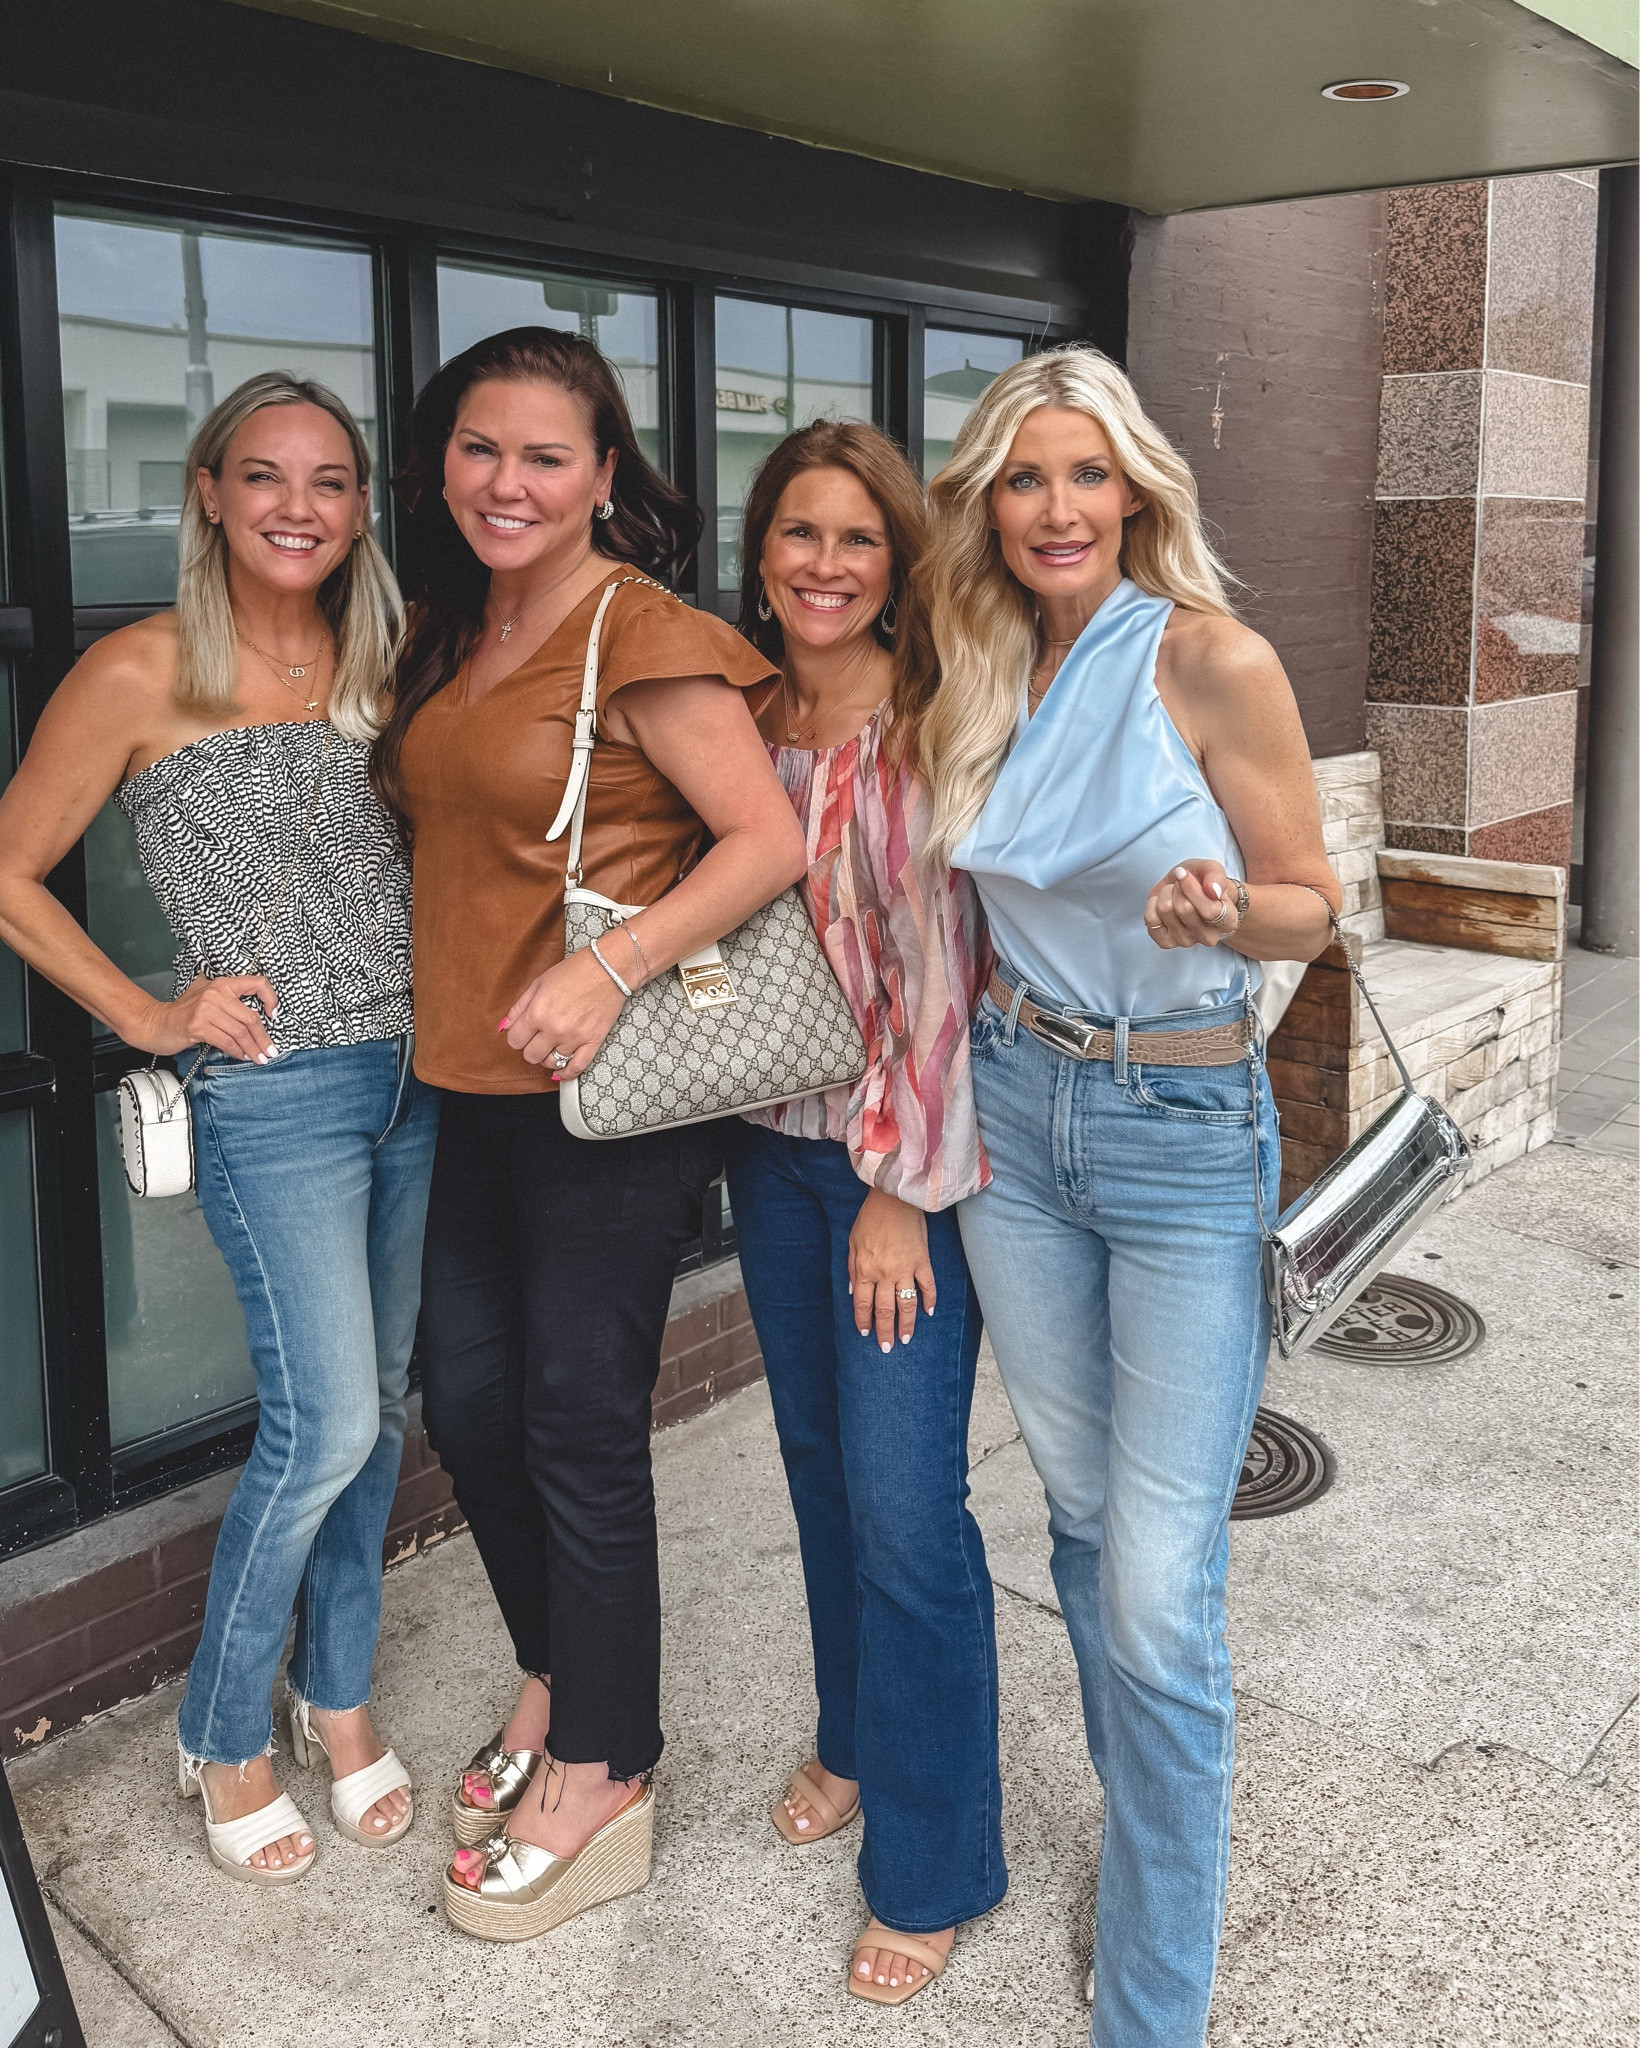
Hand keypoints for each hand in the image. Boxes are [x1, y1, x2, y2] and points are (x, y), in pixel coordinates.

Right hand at [136, 974, 279, 1061]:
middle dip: (263, 1037)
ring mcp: (206, 1009)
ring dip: (252, 1048)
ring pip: (240, 1032)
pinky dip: (237, 1052)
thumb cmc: (184, 1013)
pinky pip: (226, 1041)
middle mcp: (216, 993)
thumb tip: (260, 1016)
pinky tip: (242, 1056)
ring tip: (259, 1058)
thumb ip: (230, 1002)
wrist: (156, 1023)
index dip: (270, 998)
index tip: (274, 1015)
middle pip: (250, 1017)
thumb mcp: (208, 998)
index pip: (257, 983)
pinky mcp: (198, 1026)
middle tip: (270, 1050)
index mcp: (222, 984)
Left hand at [501, 946, 626, 1076]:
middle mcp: (554, 1029)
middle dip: (531, 1049)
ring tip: (552, 1047)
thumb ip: (519, 1007)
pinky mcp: (593, 1042)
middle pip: (531, 1056)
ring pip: (552, 1063)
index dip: (517, 1037)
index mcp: (537, 1012)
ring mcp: (574, 1038)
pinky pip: (577, 1067)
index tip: (523, 1033)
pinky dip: (567, 1073)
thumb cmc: (574, 971)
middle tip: (537, 1039)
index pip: (515, 1041)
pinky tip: (562, 1071)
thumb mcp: (539, 983)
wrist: (607, 969)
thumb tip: (504, 1027)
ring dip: (548, 1058)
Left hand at [848, 1188, 935, 1353]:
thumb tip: (851, 1291)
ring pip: (906, 1304)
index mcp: (864, 1269)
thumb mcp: (852, 1242)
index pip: (863, 1304)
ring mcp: (905, 1269)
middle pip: (885, 1310)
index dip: (864, 1321)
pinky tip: (929, 1312)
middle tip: (886, 1348)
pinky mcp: (922, 1261)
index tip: (866, 1334)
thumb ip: (852, 1269)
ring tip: (906, 1339)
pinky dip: (929, 1300)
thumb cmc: (870, 1218)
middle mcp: (884, 1273)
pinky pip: (927, 1286)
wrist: (893, 1197)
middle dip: (885, 1331)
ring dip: (907, 1324)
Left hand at [1144, 860, 1240, 949]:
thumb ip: (1216, 877)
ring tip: (1174, 892)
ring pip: (1166, 911)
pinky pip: (1151, 919)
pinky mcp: (1166, 942)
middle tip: (1181, 885)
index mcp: (1228, 921)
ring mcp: (1187, 942)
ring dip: (1166, 893)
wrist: (1191, 892)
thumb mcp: (1213, 870)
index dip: (1191, 888)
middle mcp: (1209, 937)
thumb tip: (1212, 891)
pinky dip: (1153, 904)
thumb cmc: (1204, 882)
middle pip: (1184, 909)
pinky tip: (1163, 903)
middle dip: (1178, 888)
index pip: (1209, 910)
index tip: (1184, 873)